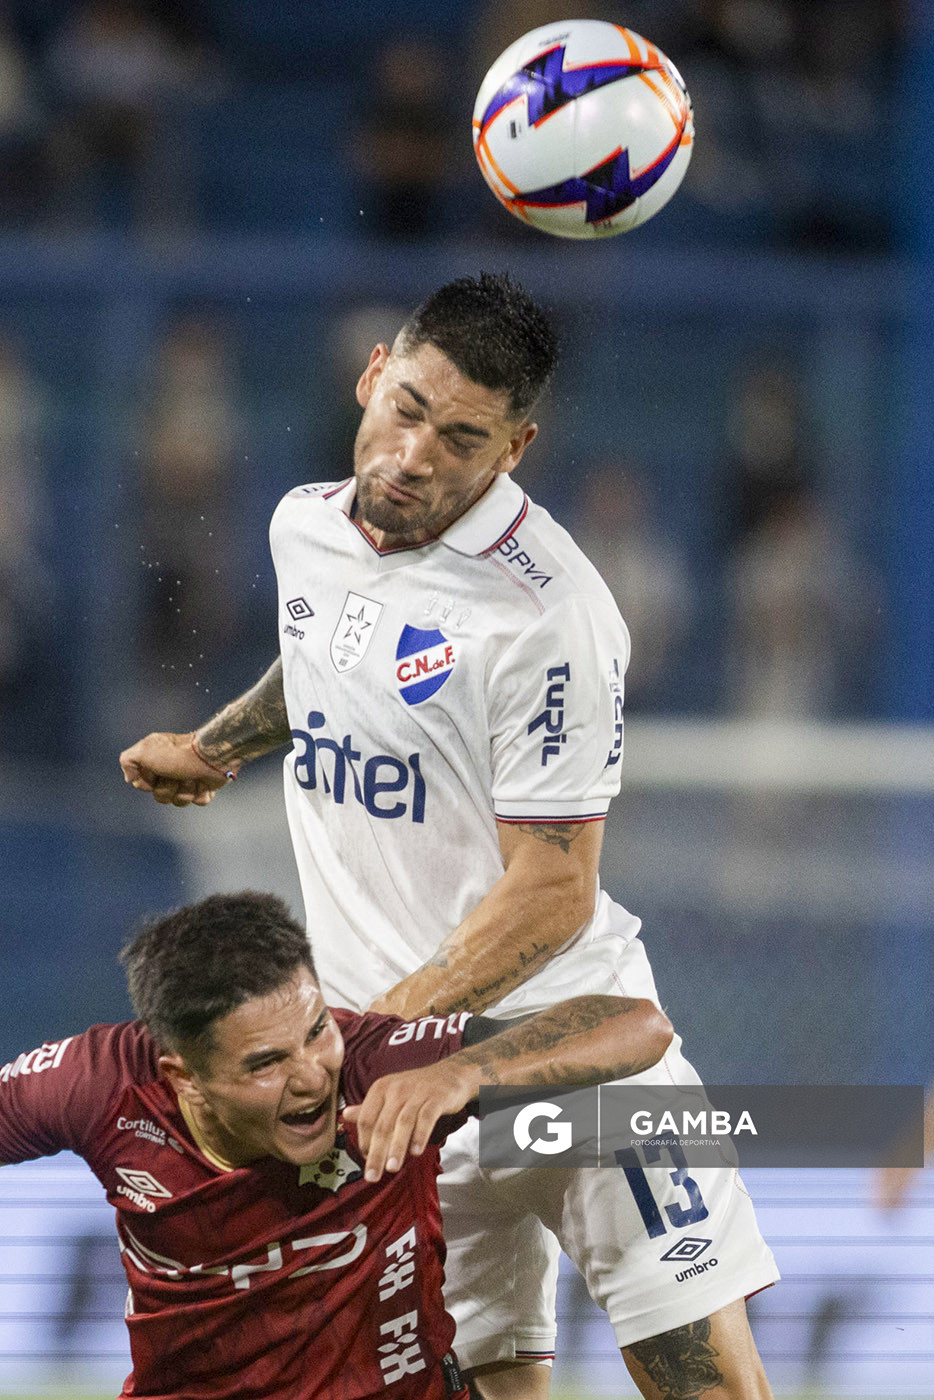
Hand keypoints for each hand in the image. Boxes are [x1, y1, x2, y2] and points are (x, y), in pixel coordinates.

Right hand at [119, 731, 236, 807]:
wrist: (212, 755)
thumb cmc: (178, 754)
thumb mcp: (144, 751)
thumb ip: (127, 761)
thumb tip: (131, 780)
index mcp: (156, 760)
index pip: (142, 785)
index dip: (147, 784)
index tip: (155, 774)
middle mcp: (171, 770)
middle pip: (160, 796)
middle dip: (168, 788)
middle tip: (177, 775)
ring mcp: (189, 778)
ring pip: (179, 801)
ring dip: (185, 791)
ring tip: (193, 777)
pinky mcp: (205, 785)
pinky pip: (199, 801)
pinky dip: (201, 794)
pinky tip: (204, 783)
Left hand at [341, 1059, 480, 1181]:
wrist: (451, 1074)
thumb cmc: (417, 1089)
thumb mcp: (391, 1095)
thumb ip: (370, 1108)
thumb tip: (345, 1115)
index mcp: (381, 1088)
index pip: (366, 1118)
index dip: (364, 1142)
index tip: (366, 1161)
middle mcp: (397, 1088)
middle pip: (382, 1124)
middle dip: (377, 1153)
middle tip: (372, 1176)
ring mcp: (417, 1092)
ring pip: (403, 1123)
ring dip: (397, 1147)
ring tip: (392, 1168)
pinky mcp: (436, 1097)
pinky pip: (426, 1118)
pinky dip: (420, 1135)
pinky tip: (416, 1151)